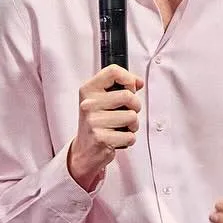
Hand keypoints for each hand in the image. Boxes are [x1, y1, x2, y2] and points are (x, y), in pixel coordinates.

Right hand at [66, 65, 143, 190]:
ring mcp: (94, 121)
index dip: (128, 79)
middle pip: (128, 96)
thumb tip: (138, 82)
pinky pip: (130, 136)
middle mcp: (88, 104)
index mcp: (88, 90)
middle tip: (128, 112)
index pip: (113, 71)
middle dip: (135, 106)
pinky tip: (117, 138)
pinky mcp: (101, 138)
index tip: (130, 88)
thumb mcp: (102, 99)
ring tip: (121, 127)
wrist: (84, 150)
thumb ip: (120, 87)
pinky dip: (128, 139)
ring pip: (132, 117)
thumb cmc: (96, 122)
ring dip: (133, 125)